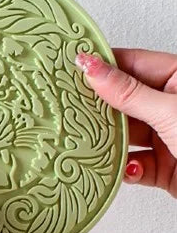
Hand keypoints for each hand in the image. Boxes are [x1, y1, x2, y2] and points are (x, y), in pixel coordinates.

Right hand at [76, 49, 176, 196]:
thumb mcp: (170, 111)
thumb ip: (127, 91)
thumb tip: (91, 66)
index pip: (131, 64)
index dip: (100, 65)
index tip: (69, 65)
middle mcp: (171, 106)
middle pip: (122, 100)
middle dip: (98, 106)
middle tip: (67, 103)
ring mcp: (168, 137)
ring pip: (124, 134)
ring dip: (107, 141)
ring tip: (88, 138)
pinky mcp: (165, 168)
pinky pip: (133, 164)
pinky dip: (123, 168)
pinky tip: (119, 167)